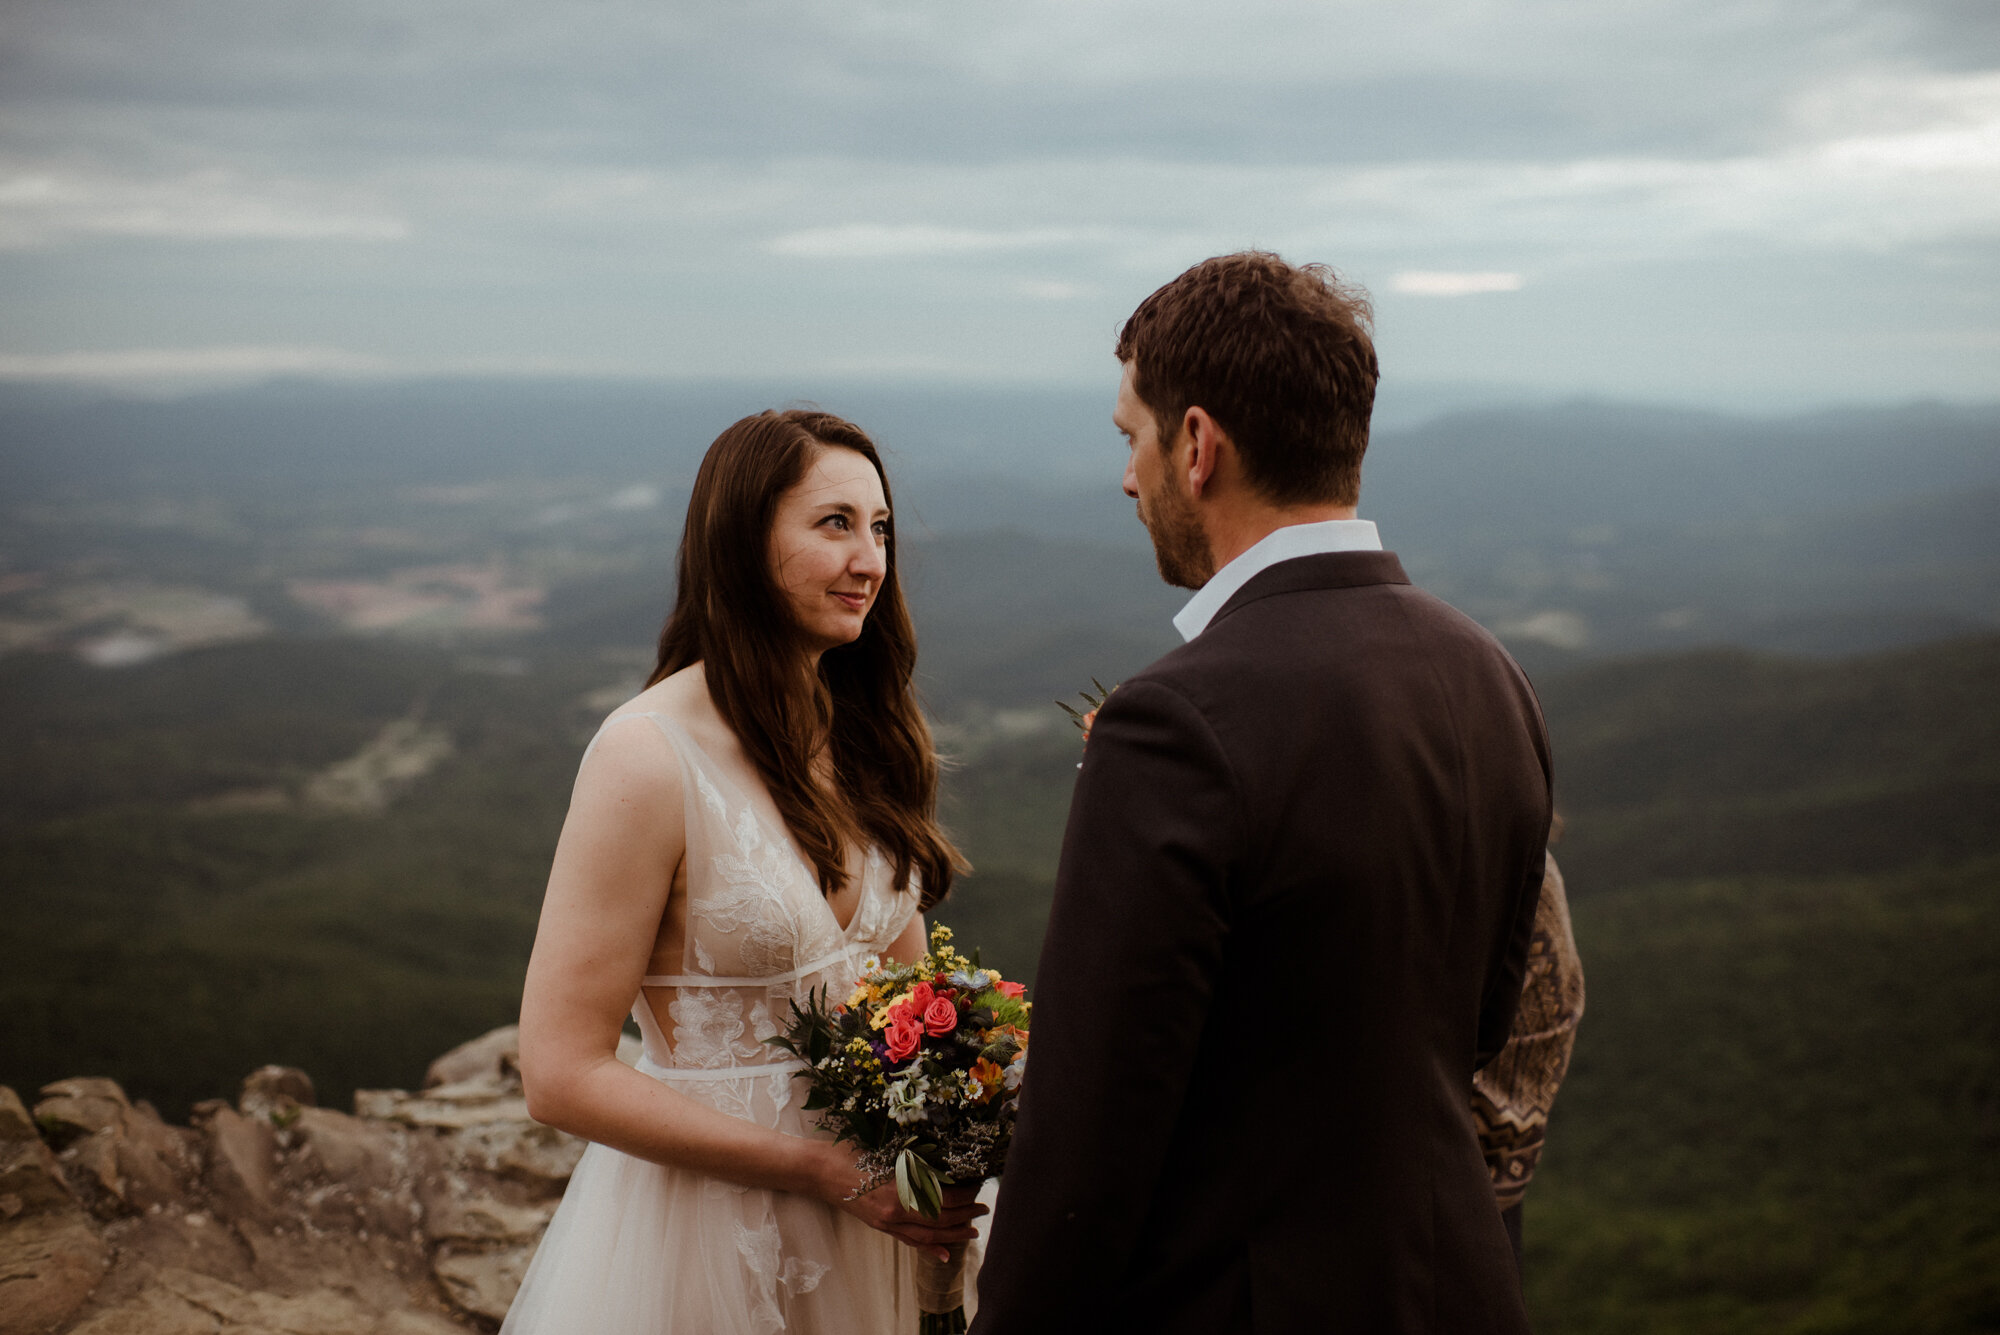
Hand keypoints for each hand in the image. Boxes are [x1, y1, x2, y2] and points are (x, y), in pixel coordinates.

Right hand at [806, 1142, 986, 1261]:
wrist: (820, 1171)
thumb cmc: (851, 1153)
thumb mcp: (885, 1152)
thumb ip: (912, 1163)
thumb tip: (942, 1166)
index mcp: (898, 1187)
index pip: (940, 1196)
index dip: (962, 1195)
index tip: (977, 1188)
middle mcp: (895, 1209)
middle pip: (938, 1218)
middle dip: (964, 1215)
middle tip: (983, 1210)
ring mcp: (886, 1221)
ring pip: (927, 1234)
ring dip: (952, 1235)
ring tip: (972, 1232)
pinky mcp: (880, 1226)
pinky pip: (909, 1240)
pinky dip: (929, 1247)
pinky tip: (944, 1253)